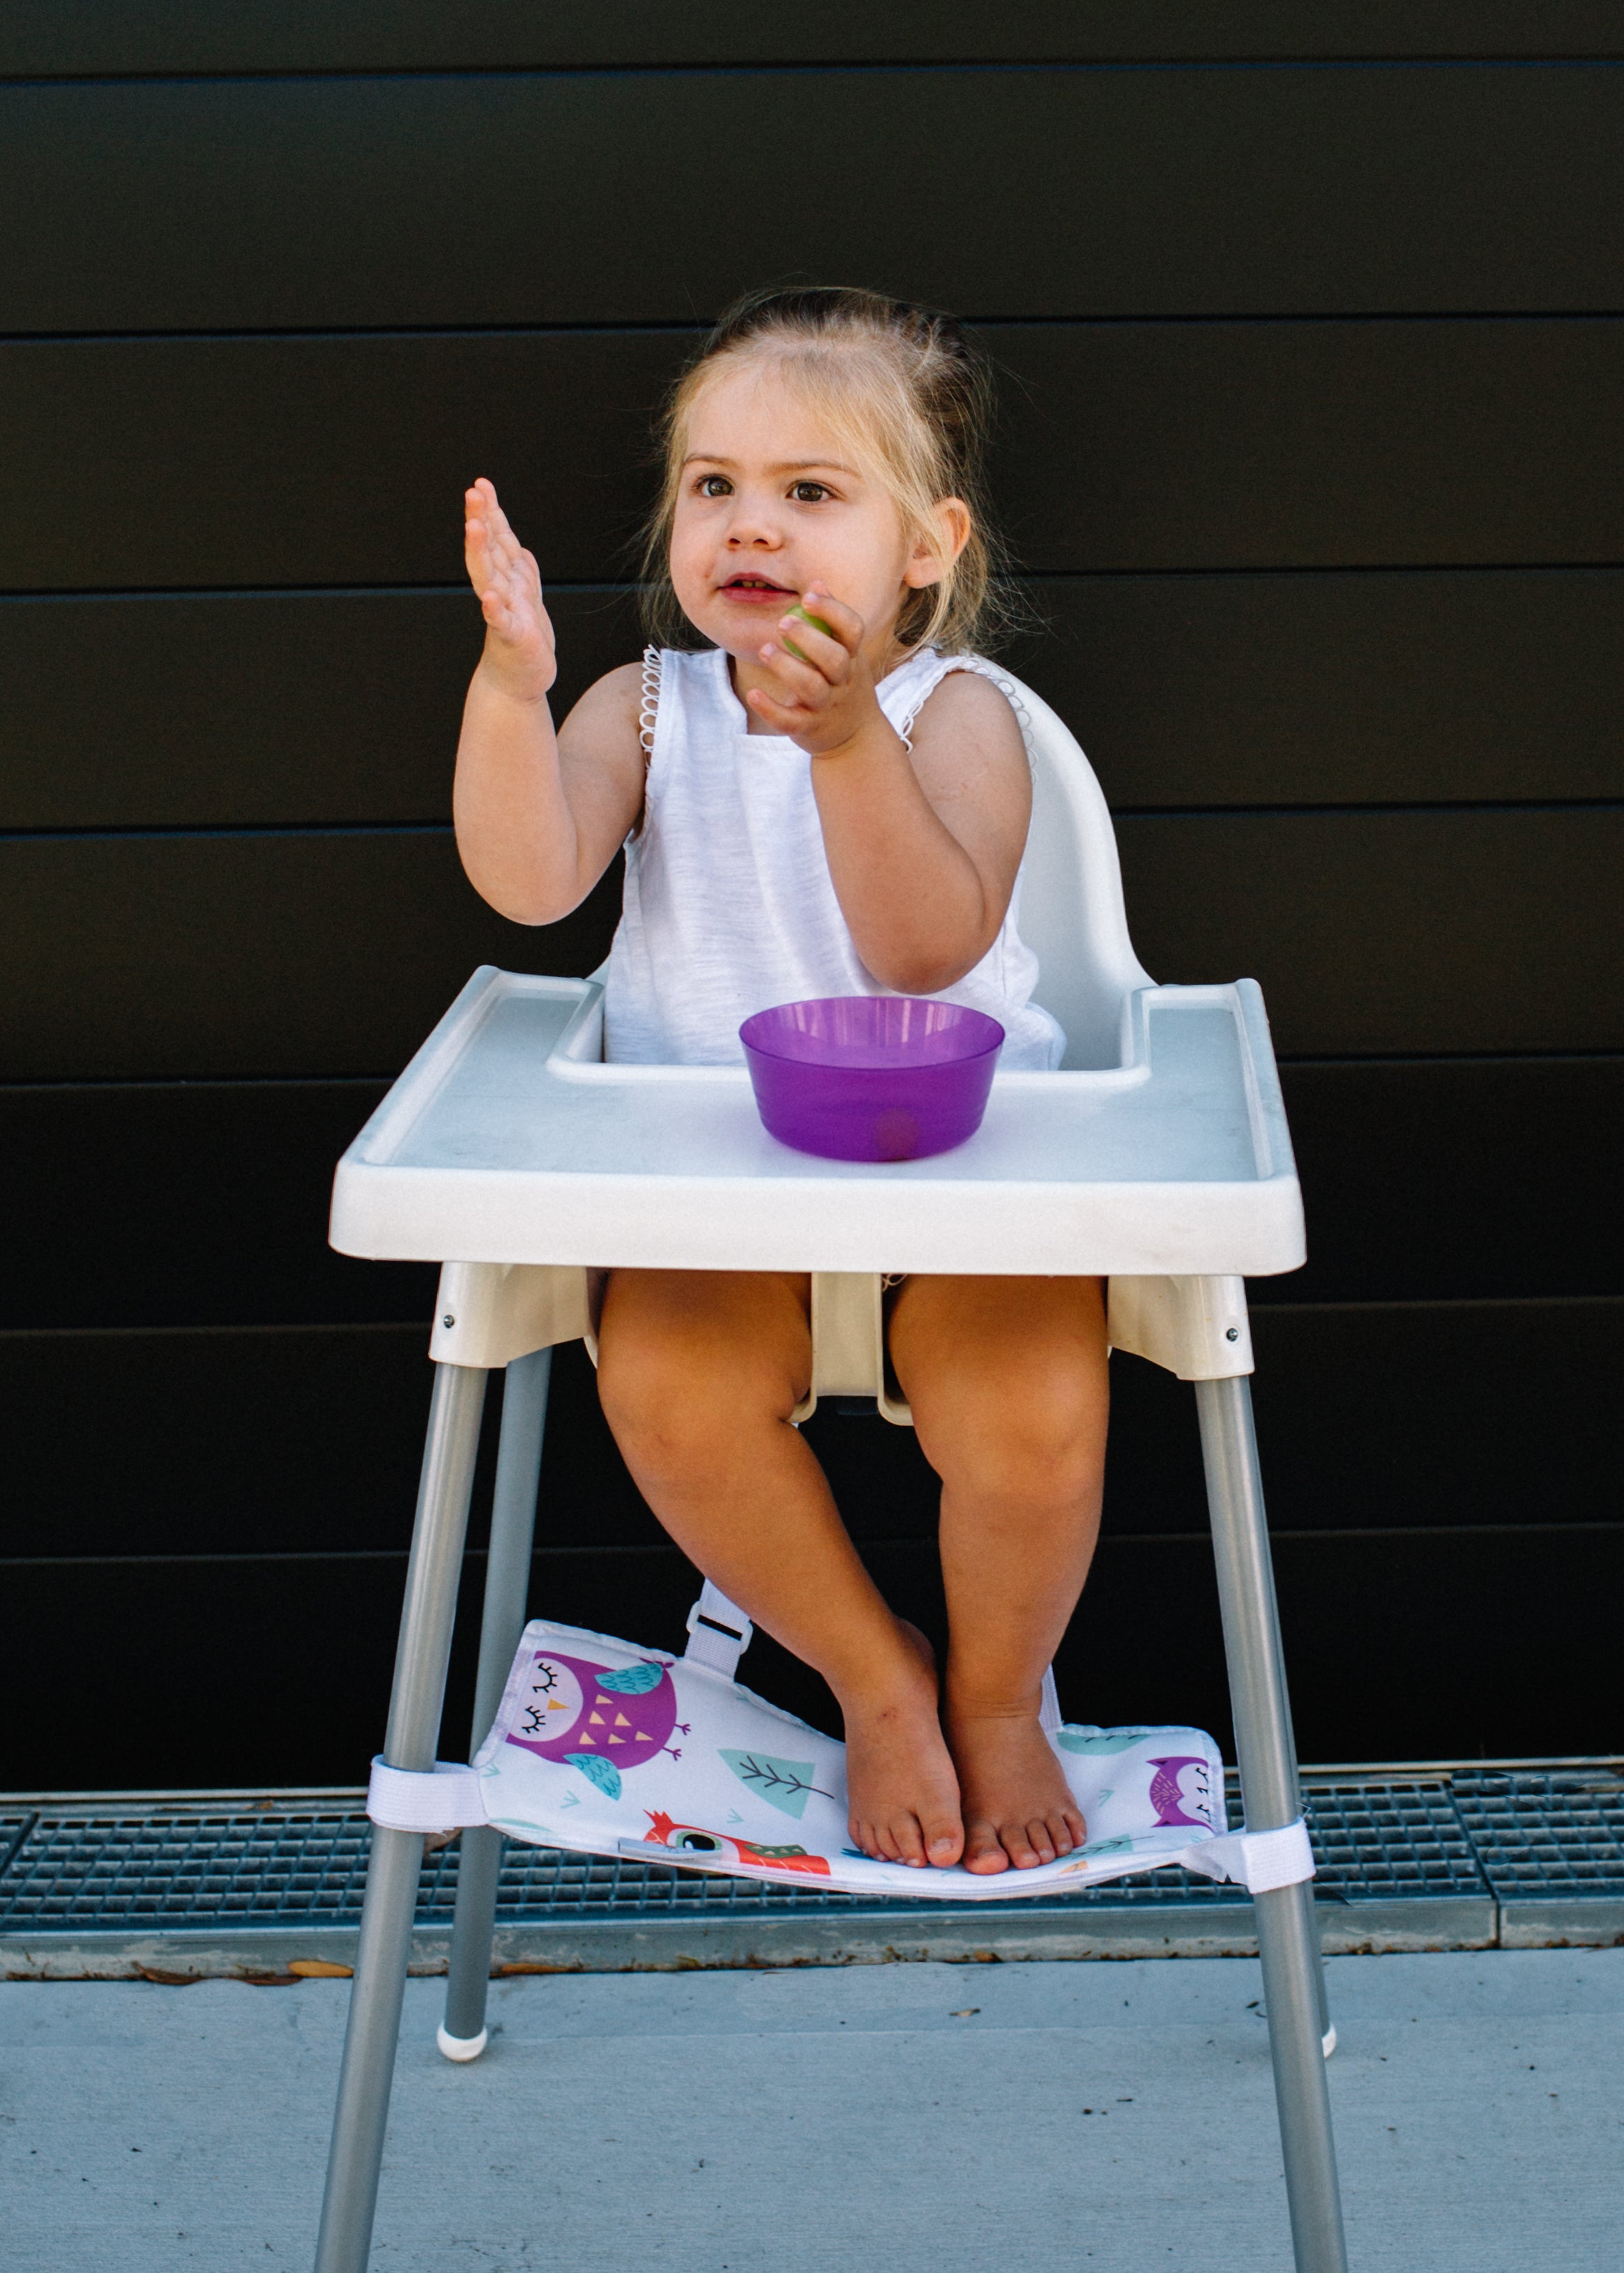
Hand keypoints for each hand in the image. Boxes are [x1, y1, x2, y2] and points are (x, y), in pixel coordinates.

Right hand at [464, 477, 555, 700]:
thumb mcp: (526, 597)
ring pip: (489, 578)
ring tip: (474, 528)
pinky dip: (494, 610)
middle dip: (480, 521)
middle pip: (487, 551)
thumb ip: (520, 570)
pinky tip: (489, 597)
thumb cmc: (522, 638)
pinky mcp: (511, 637)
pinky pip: (501, 622)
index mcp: (506, 578)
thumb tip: (517, 545)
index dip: (490, 512)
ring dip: (481, 553)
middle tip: (472, 493)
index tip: (481, 484)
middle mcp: (500, 591)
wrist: (519, 680)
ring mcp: (503, 613)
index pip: (496, 539)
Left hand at [745, 585, 883, 756]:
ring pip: (812, 687)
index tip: (808, 596)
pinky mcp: (808, 728)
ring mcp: (826, 706)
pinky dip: (771, 709)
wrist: (855, 737)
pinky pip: (789, 720)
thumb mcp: (846, 653)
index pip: (851, 630)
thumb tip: (817, 582)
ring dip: (788, 668)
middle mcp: (843, 682)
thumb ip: (831, 620)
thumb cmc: (842, 684)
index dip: (833, 611)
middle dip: (810, 639)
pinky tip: (754, 695)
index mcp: (852, 657)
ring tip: (765, 650)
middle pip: (834, 659)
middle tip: (783, 622)